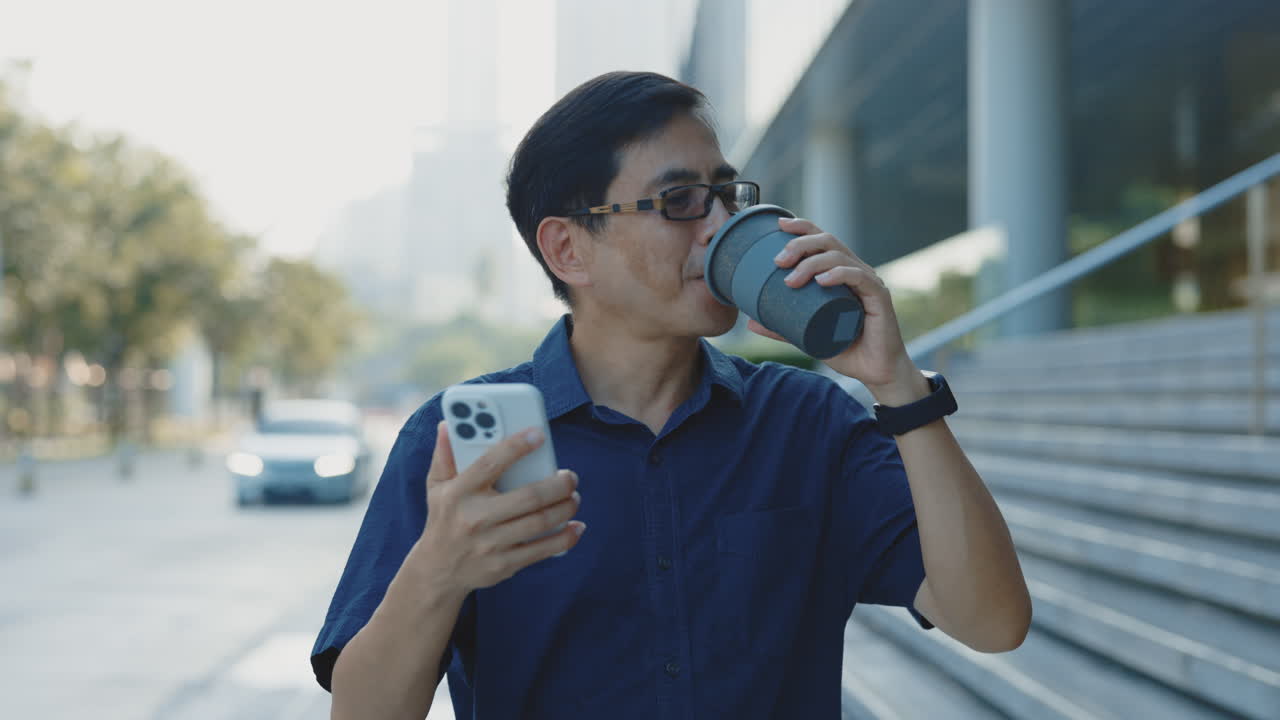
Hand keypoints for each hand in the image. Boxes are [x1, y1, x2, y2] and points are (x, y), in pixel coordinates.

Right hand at [411, 421, 584, 595]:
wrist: (438, 571)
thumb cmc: (443, 518)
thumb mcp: (436, 486)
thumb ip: (444, 455)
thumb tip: (448, 425)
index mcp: (458, 493)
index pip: (490, 463)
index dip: (516, 446)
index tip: (538, 434)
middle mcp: (474, 518)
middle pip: (528, 497)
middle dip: (558, 484)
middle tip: (570, 476)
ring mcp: (490, 544)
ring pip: (540, 522)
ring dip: (565, 507)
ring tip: (574, 497)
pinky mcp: (503, 565)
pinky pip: (542, 550)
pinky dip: (565, 537)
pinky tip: (576, 526)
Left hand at [750, 217, 928, 403]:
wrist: (875, 371)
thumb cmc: (845, 349)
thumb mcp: (806, 336)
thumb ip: (782, 328)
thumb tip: (750, 322)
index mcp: (841, 272)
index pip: (822, 239)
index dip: (802, 227)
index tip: (779, 225)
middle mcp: (856, 271)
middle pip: (828, 241)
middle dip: (800, 244)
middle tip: (778, 261)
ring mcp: (869, 282)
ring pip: (840, 257)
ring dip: (812, 262)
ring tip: (791, 280)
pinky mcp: (879, 297)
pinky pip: (859, 278)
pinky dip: (839, 275)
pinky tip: (822, 281)